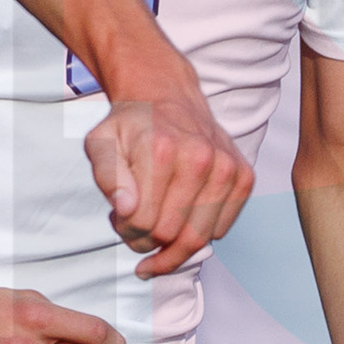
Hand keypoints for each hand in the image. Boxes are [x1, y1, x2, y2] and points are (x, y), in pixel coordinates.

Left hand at [84, 85, 251, 274]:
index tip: (119, 219)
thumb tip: (126, 208)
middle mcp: (200, 157)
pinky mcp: (243, 177)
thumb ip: (106, 177)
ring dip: (173, 244)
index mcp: (161, 149)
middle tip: (136, 222)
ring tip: (157, 223)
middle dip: (146, 240)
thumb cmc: (132, 126)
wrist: (167, 99)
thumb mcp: (100, 144)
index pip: (142, 222)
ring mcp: (226, 168)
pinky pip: (220, 230)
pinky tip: (182, 215)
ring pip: (198, 239)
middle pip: (170, 235)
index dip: (125, 230)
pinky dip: (198, 231)